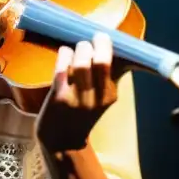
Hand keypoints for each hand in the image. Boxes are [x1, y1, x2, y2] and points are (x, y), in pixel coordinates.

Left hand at [35, 32, 117, 152]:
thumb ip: (104, 76)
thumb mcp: (100, 97)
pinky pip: (62, 68)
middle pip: (102, 61)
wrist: (62, 141)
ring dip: (78, 48)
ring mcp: (79, 98)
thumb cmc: (80, 112)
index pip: (118, 64)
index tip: (103, 36)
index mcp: (111, 94)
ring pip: (81, 63)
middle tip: (91, 39)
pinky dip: (64, 55)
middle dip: (96, 43)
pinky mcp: (60, 97)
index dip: (109, 45)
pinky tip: (64, 52)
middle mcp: (98, 97)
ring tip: (77, 47)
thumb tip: (107, 45)